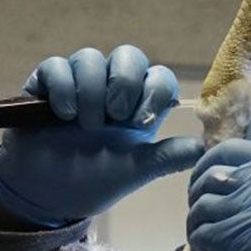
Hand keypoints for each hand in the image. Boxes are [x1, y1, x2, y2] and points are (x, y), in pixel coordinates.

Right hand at [0, 45, 202, 227]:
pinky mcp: (45, 84)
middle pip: (129, 55)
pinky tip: (63, 115)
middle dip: (126, 83)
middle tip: (116, 116)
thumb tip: (205, 148)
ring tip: (85, 125)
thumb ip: (167, 157)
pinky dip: (63, 89)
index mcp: (138, 108)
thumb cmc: (93, 181)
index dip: (156, 90)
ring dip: (92, 92)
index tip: (142, 120)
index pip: (159, 78)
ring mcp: (78, 83)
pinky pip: (56, 66)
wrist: (47, 195)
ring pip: (91, 58)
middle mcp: (111, 89)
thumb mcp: (135, 171)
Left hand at [186, 124, 250, 250]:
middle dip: (196, 197)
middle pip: (210, 178)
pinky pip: (204, 233)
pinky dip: (198, 244)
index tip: (203, 185)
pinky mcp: (246, 240)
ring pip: (202, 207)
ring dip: (195, 224)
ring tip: (202, 238)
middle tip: (200, 215)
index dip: (205, 165)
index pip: (228, 150)